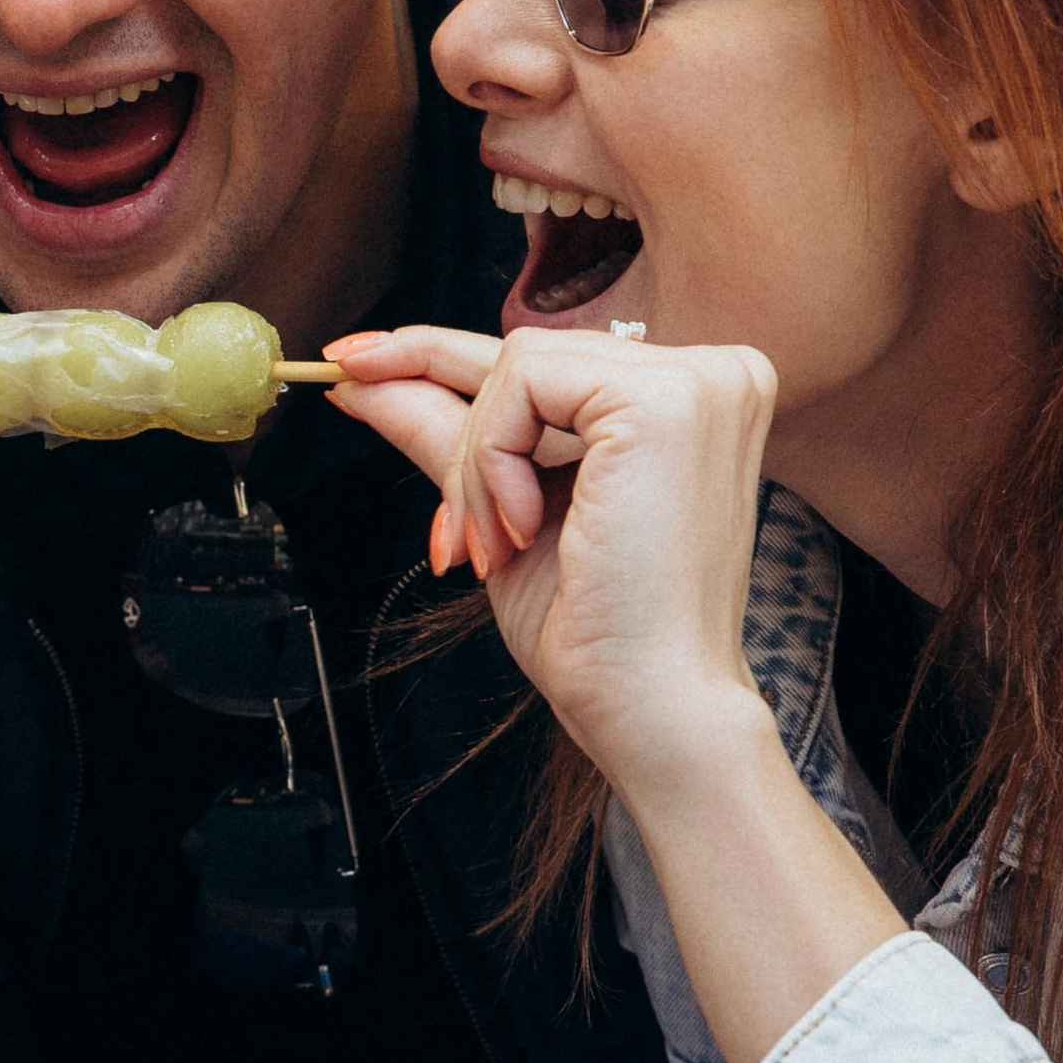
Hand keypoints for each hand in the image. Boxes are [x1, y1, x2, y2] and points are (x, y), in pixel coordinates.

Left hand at [333, 323, 775, 803]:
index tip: (349, 362)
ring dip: (478, 466)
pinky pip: (523, 380)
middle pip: (525, 355)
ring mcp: (699, 381)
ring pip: (516, 364)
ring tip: (500, 546)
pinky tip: (522, 528)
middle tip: (456, 539)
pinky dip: (494, 459)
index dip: (438, 353)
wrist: (651, 709)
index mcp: (690, 402)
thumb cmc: (596, 633)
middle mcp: (713, 375)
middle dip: (466, 451)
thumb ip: (446, 435)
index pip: (547, 360)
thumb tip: (360, 382)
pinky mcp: (666, 399)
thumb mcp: (503, 511)